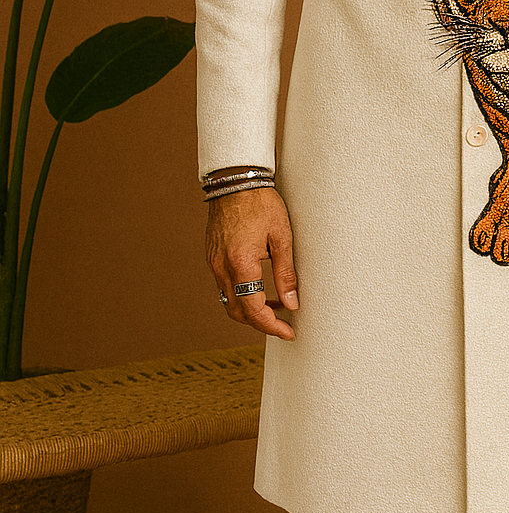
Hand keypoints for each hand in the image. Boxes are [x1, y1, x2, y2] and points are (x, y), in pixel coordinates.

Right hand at [206, 180, 298, 339]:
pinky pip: (224, 285)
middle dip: (260, 323)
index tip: (289, 332)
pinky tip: (260, 286)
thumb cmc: (261, 203)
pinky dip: (241, 293)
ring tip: (277, 305)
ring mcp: (213, 262)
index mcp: (241, 264)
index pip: (253, 310)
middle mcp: (222, 267)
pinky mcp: (212, 256)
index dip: (272, 326)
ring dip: (250, 308)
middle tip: (283, 324)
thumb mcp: (282, 237)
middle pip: (237, 312)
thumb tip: (292, 303)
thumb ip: (286, 273)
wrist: (235, 180)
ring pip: (229, 300)